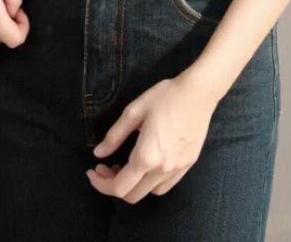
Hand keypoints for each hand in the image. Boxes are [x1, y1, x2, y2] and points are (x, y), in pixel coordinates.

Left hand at [86, 71, 218, 202]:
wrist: (198, 93)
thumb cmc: (164, 97)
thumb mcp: (134, 111)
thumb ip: (115, 135)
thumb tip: (98, 154)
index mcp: (146, 157)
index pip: (119, 187)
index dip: (101, 184)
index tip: (92, 170)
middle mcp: (162, 169)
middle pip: (133, 195)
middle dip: (113, 185)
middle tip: (107, 165)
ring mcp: (178, 169)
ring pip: (149, 192)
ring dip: (133, 184)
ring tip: (126, 164)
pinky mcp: (188, 165)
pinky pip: (165, 185)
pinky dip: (150, 182)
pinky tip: (147, 163)